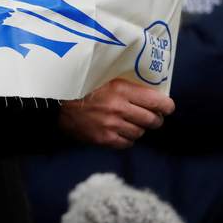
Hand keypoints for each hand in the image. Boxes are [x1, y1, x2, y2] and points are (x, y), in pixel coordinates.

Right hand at [59, 78, 174, 148]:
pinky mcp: (104, 139)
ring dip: (139, 128)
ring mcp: (111, 125)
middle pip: (153, 120)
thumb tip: (150, 92)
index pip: (157, 102)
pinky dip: (127, 139)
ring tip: (132, 123)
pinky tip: (121, 132)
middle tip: (152, 117)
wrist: (56, 104)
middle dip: (156, 119)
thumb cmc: (81, 87)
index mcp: (121, 89)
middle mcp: (119, 108)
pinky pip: (127, 143)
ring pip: (140, 133)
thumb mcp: (104, 78)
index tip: (166, 107)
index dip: (166, 106)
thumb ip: (125, 85)